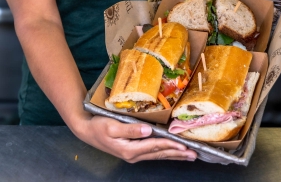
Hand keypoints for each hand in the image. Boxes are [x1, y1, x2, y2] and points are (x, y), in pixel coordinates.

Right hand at [76, 115, 196, 162]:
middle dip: (177, 154)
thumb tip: (148, 130)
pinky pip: (153, 153)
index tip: (184, 146)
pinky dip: (164, 152)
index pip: (155, 147)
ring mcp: (134, 154)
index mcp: (130, 149)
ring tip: (188, 155)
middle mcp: (134, 154)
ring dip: (173, 155)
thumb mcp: (112, 126)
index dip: (170, 146)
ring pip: (158, 155)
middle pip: (160, 154)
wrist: (86, 130)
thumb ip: (131, 130)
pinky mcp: (133, 150)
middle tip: (194, 154)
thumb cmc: (99, 126)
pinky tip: (171, 152)